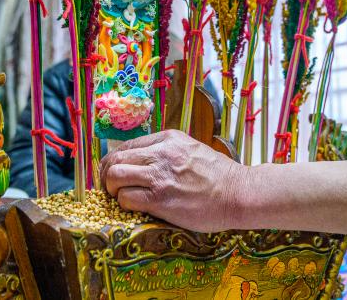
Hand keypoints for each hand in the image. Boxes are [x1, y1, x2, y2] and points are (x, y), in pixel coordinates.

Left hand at [99, 129, 248, 231]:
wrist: (238, 193)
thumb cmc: (218, 176)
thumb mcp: (191, 149)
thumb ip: (166, 151)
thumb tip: (141, 160)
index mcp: (168, 139)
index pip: (126, 145)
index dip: (114, 161)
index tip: (115, 173)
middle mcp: (161, 153)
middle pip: (115, 159)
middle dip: (108, 175)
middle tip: (112, 188)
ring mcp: (160, 175)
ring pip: (115, 176)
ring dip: (113, 189)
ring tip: (122, 197)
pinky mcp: (160, 199)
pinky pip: (126, 198)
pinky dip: (125, 204)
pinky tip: (136, 207)